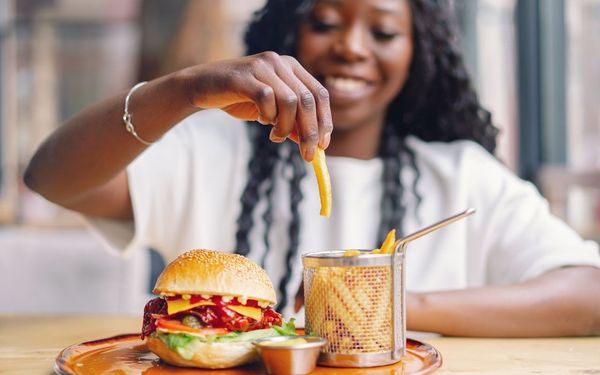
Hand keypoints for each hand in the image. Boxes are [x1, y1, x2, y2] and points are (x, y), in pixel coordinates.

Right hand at [184, 52, 332, 160]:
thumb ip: (292, 122)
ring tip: (275, 136)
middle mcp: (280, 62)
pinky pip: (267, 99)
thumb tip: (313, 144)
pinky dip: (268, 116)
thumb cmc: (239, 98)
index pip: (319, 94)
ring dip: (286, 127)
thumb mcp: (271, 112)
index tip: (323, 146)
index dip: (325, 121)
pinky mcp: (245, 75)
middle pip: (308, 100)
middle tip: (307, 154)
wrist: (202, 87)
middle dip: (310, 132)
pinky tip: (261, 121)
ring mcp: (262, 66)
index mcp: (291, 67)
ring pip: (291, 101)